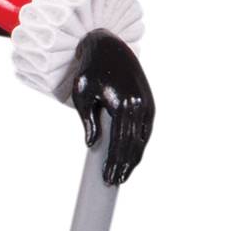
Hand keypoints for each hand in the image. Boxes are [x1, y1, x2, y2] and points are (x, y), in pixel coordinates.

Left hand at [71, 30, 154, 184]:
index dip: (114, 162)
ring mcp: (147, 103)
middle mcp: (139, 104)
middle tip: (113, 183)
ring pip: (142, 139)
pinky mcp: (149, 102)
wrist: (108, 47)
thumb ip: (88, 120)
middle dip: (123, 166)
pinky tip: (132, 158)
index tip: (107, 178)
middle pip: (132, 144)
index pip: (119, 142)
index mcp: (122, 103)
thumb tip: (92, 145)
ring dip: (133, 159)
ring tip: (123, 176)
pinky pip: (146, 130)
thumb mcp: (82, 93)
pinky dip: (140, 145)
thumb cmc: (90, 70)